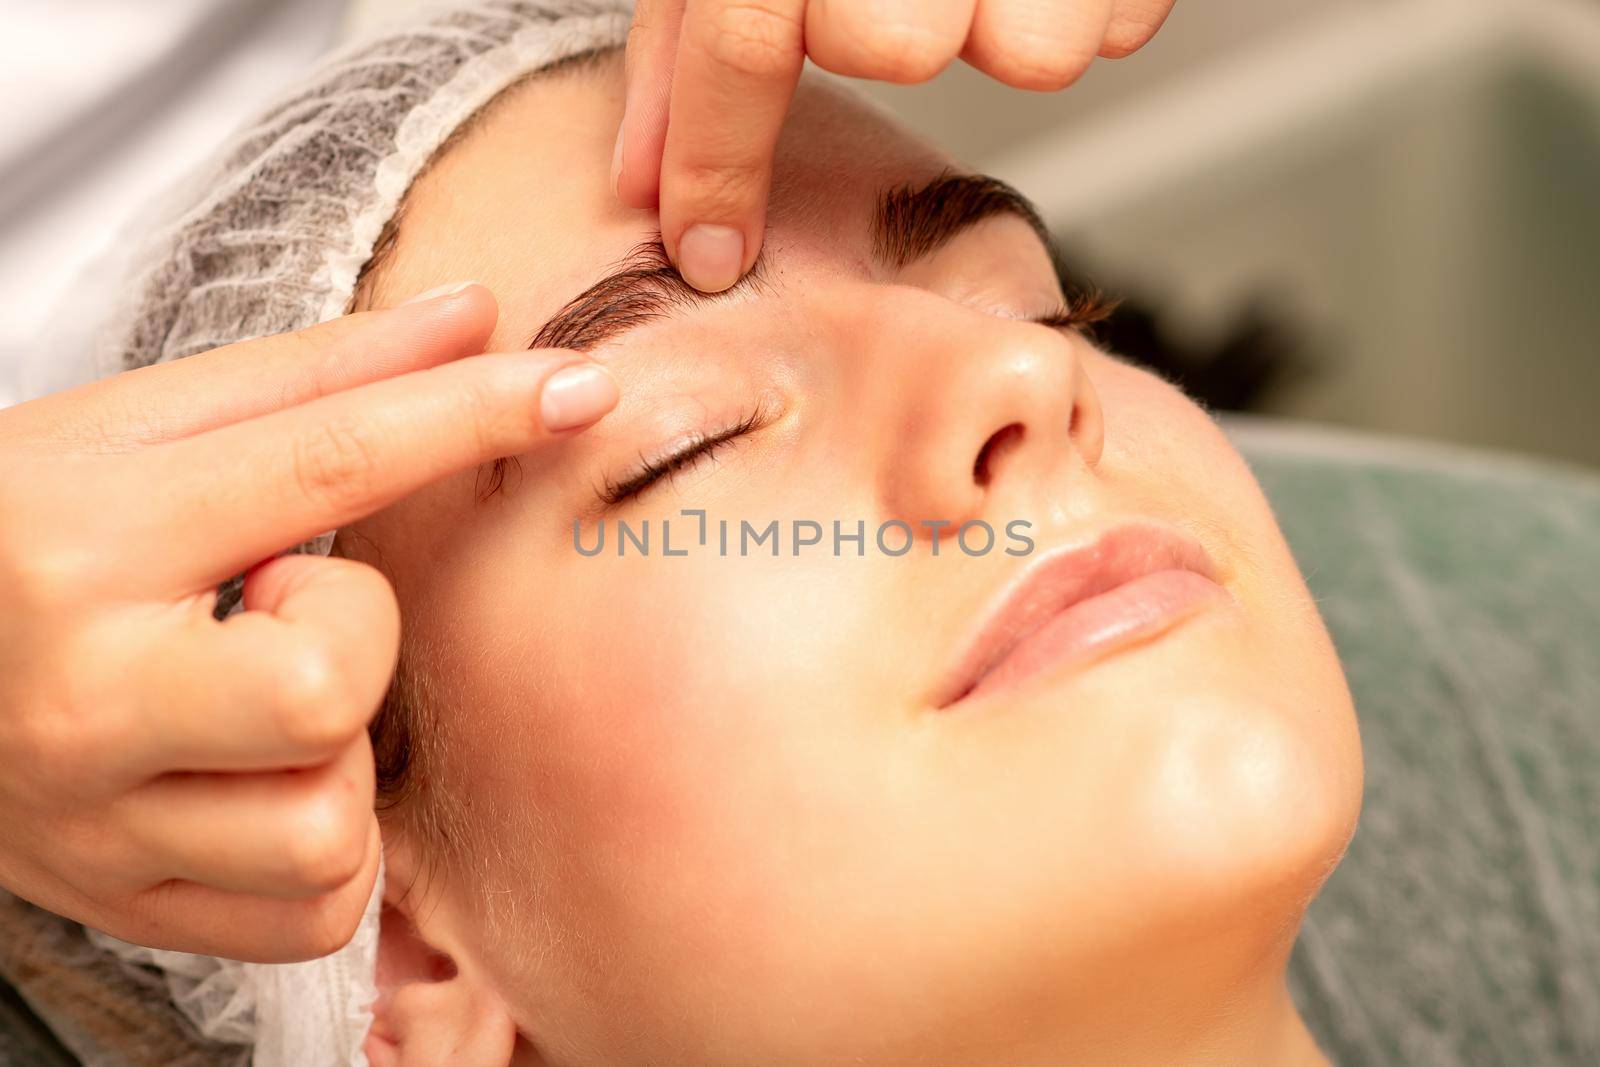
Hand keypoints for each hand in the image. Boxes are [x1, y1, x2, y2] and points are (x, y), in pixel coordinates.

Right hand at [0, 285, 616, 961]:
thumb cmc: (13, 540)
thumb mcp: (130, 434)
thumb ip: (312, 378)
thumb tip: (472, 319)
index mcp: (85, 539)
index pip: (326, 463)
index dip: (472, 415)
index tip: (577, 389)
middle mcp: (84, 694)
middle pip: (326, 691)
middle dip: (358, 642)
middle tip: (288, 611)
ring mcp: (98, 823)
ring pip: (329, 828)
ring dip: (343, 756)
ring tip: (267, 702)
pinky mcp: (126, 906)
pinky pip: (316, 914)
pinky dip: (333, 851)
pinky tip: (276, 782)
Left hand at [614, 0, 1176, 291]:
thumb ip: (685, 52)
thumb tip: (644, 182)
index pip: (741, 33)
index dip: (718, 160)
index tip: (709, 251)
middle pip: (892, 44)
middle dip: (892, 31)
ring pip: (1028, 52)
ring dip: (1008, 27)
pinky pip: (1115, 28)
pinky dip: (1088, 9)